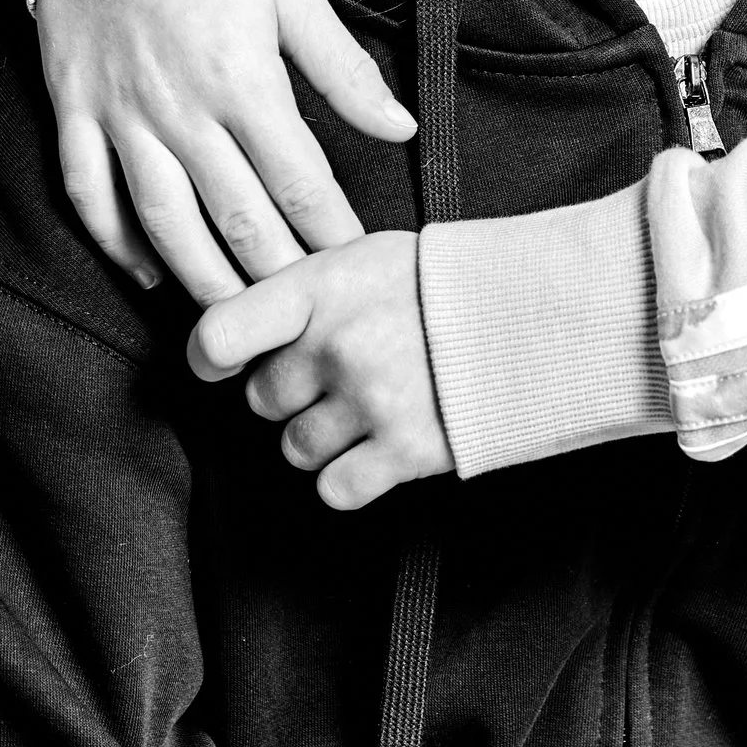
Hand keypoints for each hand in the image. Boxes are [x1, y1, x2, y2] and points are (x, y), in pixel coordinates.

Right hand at [36, 0, 415, 300]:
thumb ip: (343, 69)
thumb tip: (400, 128)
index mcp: (243, 78)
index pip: (300, 182)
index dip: (332, 232)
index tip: (357, 264)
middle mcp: (178, 107)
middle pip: (236, 216)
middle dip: (276, 273)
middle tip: (306, 313)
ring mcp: (118, 111)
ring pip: (162, 222)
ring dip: (202, 277)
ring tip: (236, 318)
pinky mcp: (72, 105)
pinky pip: (89, 192)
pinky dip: (116, 241)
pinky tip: (149, 272)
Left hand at [188, 232, 454, 507]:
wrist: (535, 311)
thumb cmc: (445, 283)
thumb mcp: (366, 257)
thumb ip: (303, 293)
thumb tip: (241, 337)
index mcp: (322, 286)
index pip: (220, 335)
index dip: (212, 358)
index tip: (224, 364)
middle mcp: (338, 345)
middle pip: (262, 399)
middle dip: (295, 392)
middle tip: (343, 371)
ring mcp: (370, 401)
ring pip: (295, 449)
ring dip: (325, 436)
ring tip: (371, 403)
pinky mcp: (402, 451)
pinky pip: (334, 489)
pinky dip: (351, 476)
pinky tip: (380, 443)